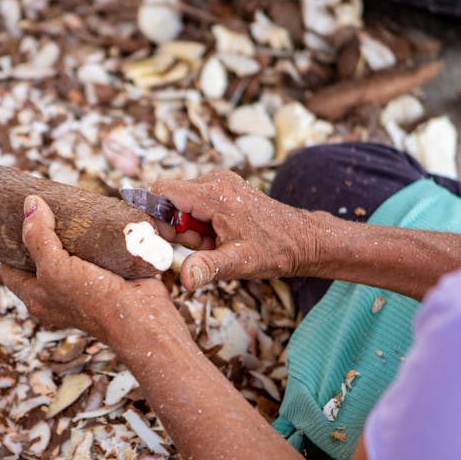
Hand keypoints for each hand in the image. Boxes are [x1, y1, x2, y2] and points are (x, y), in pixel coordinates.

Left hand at [0, 196, 174, 341]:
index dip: (5, 248)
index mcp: (37, 297)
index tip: (8, 222)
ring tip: (67, 206)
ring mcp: (83, 286)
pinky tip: (94, 218)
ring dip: (70, 233)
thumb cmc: (92, 300)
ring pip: (69, 254)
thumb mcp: (54, 268)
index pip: (10, 270)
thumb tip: (30, 204)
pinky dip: (94, 237)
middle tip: (40, 207)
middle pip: (39, 259)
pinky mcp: (107, 277)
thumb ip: (38, 237)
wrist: (140, 316)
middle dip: (39, 235)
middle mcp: (57, 293)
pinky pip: (94, 253)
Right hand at [152, 170, 315, 290]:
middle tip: (204, 246)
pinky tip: (220, 236)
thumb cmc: (274, 250)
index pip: (162, 191)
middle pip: (172, 199)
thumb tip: (185, 279)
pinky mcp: (226, 188)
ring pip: (184, 203)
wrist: (303, 240)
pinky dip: (202, 223)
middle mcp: (216, 180)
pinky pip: (198, 203)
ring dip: (191, 227)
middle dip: (178, 227)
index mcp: (214, 193)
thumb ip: (208, 267)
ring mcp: (222, 182)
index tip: (169, 240)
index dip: (156, 216)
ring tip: (216, 243)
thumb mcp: (239, 263)